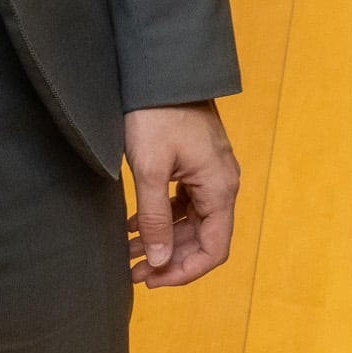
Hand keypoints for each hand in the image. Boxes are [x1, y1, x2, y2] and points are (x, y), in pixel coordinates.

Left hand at [124, 102, 239, 287]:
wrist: (162, 72)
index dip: (184, 272)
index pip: (215, 249)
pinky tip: (134, 225)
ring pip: (192, 222)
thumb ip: (154, 219)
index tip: (151, 280)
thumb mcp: (149, 170)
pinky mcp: (197, 164)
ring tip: (128, 253)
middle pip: (203, 239)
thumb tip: (159, 260)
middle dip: (169, 259)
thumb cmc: (156, 117)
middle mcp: (222, 184)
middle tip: (132, 271)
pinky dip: (162, 218)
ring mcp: (211, 173)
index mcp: (219, 189)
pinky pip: (185, 203)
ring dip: (163, 240)